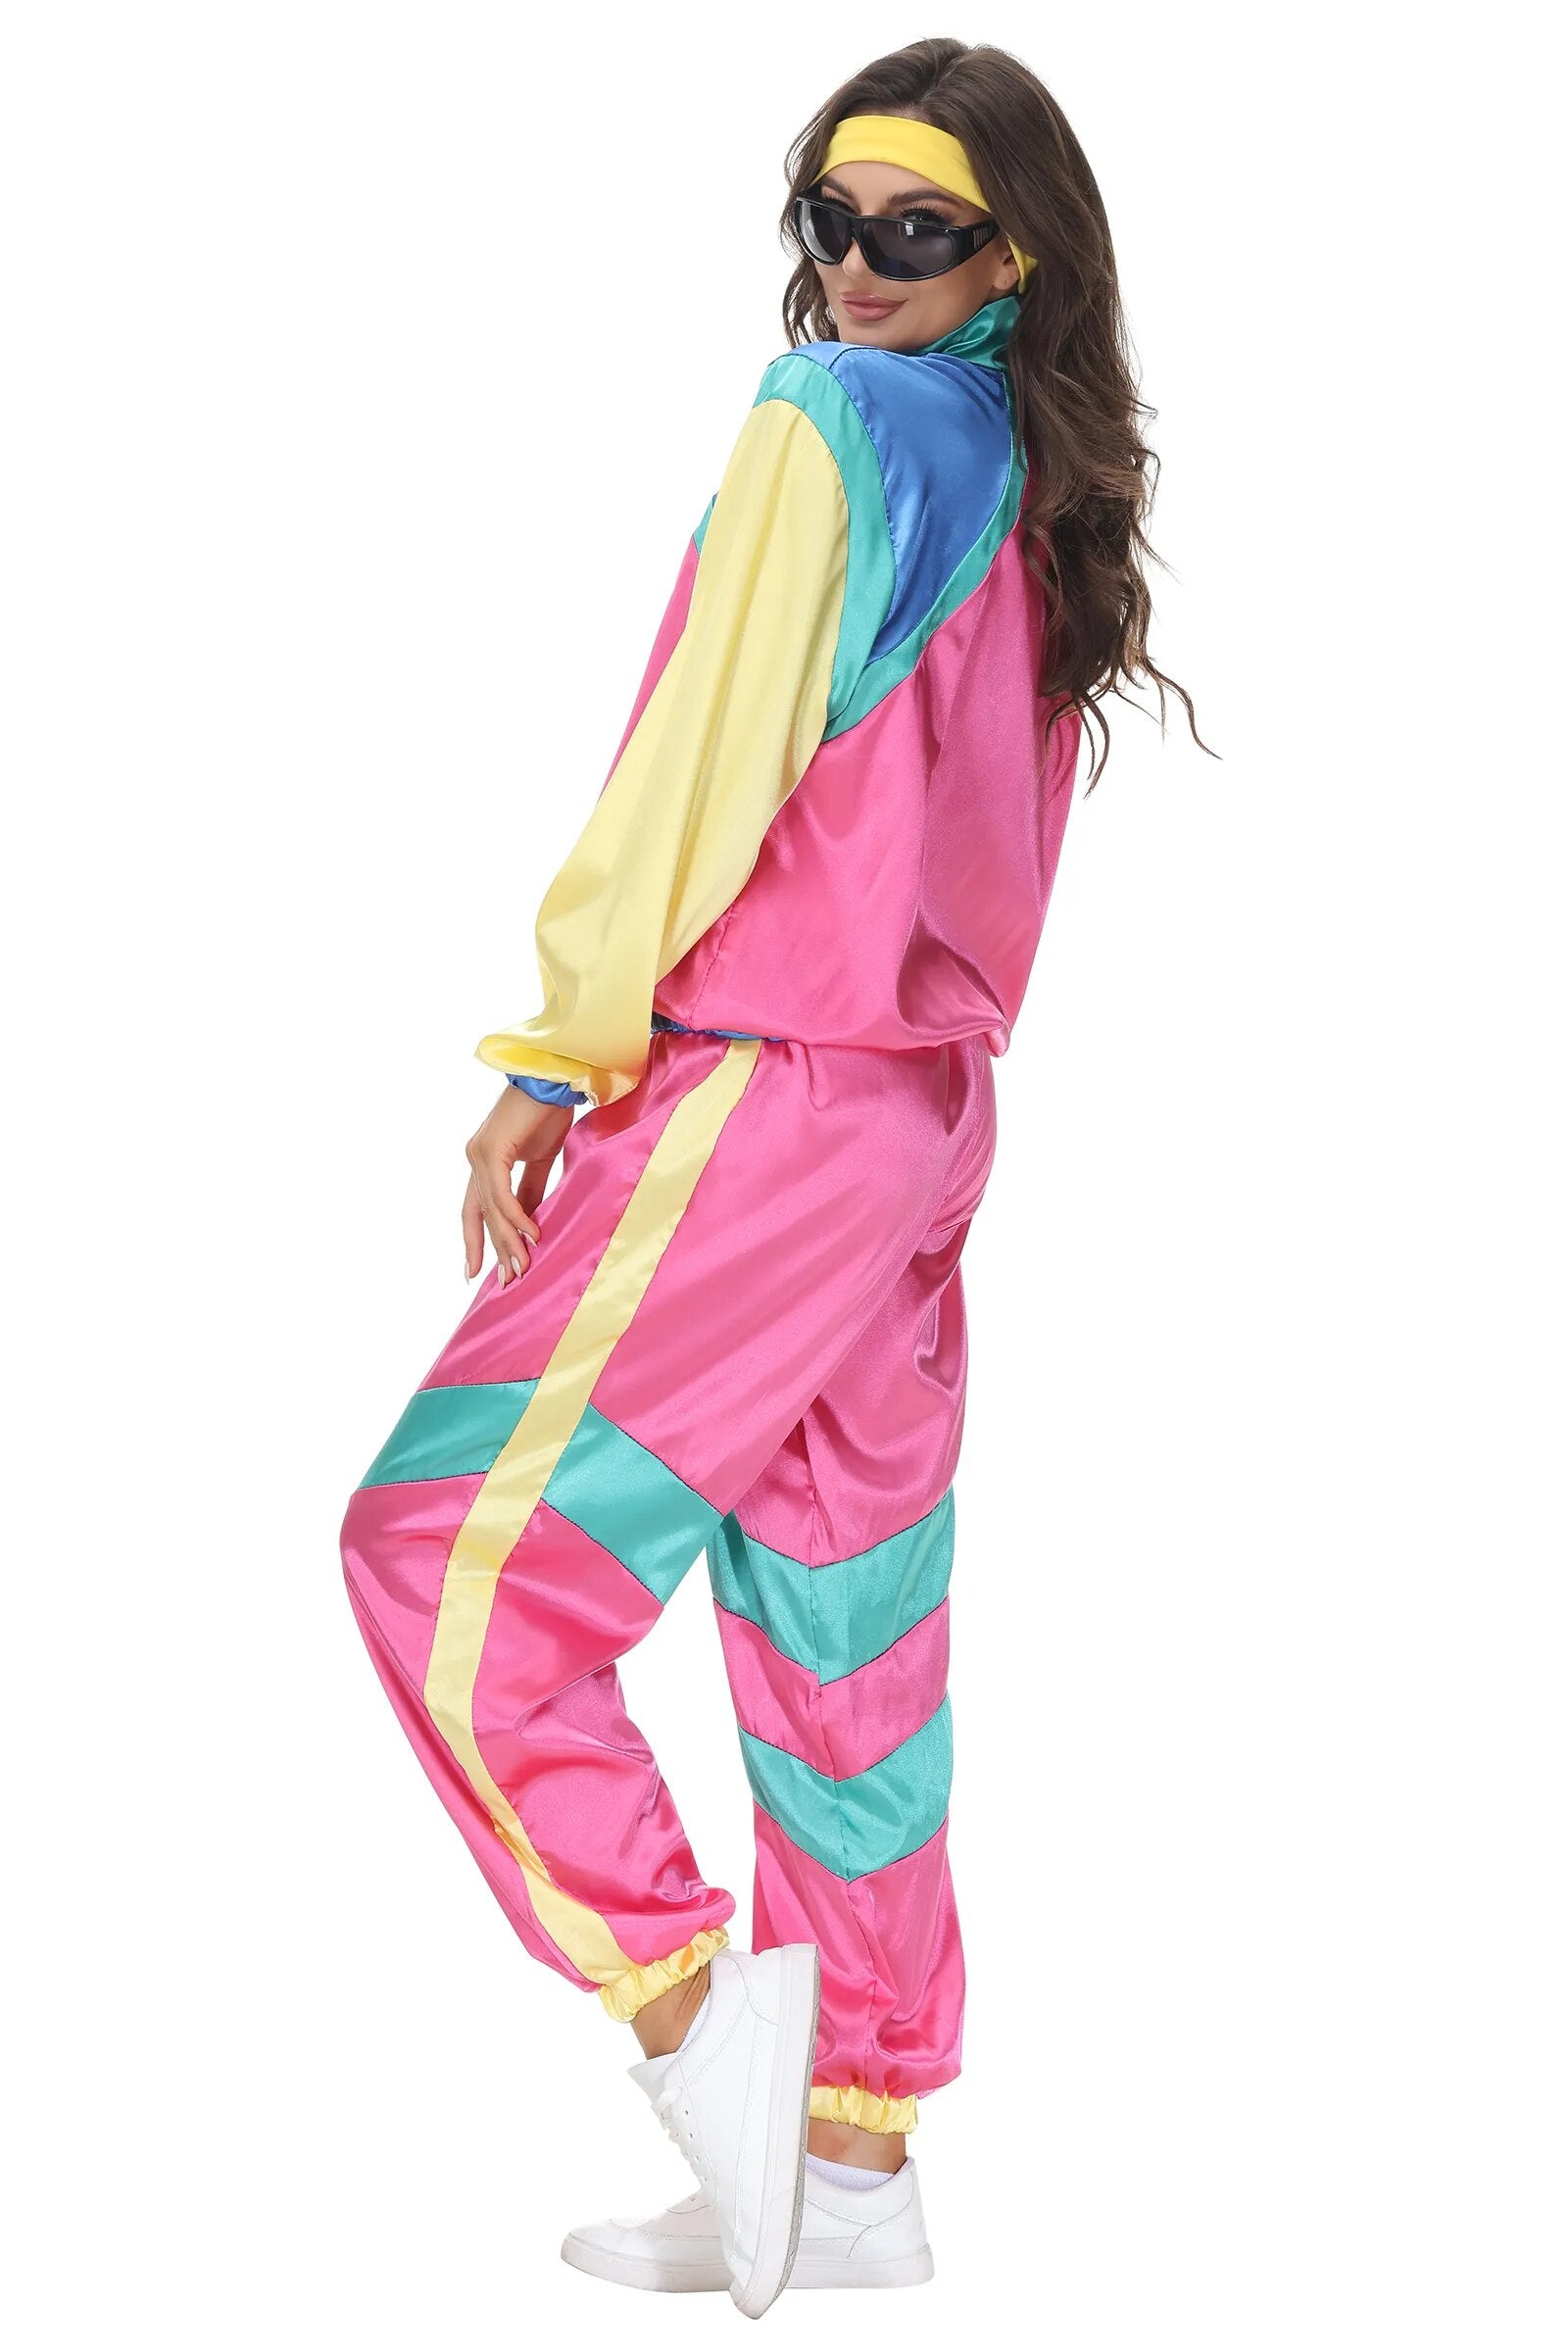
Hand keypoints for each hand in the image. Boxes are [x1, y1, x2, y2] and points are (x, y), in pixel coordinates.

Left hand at [463, 1086, 575, 1286]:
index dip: (475, 1240)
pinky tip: (532, 1234)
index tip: (476, 1271)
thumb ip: (532, 1189)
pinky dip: (516, 1216)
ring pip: (491, 1209)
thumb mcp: (541, 1159)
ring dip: (508, 1240)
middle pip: (479, 1215)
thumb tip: (534, 1222)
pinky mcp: (491, 1150)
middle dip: (493, 1250)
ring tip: (523, 1267)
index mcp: (483, 1162)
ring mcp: (479, 1154)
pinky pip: (501, 1194)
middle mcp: (474, 1159)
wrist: (554, 1080)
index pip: (474, 1210)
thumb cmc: (548, 1113)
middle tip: (506, 1281)